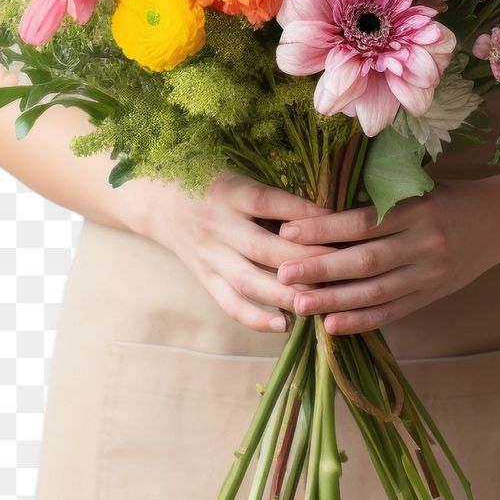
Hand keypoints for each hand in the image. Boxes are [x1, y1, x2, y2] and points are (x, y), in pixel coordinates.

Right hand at [143, 171, 336, 334]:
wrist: (156, 200)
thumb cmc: (208, 180)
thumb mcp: (237, 174)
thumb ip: (273, 192)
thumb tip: (325, 206)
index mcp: (229, 192)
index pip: (269, 202)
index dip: (304, 213)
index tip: (339, 222)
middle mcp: (218, 226)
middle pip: (265, 247)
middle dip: (305, 259)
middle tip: (343, 267)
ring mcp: (210, 256)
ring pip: (250, 280)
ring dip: (286, 294)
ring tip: (320, 301)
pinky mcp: (205, 278)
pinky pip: (229, 303)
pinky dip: (255, 318)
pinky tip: (284, 325)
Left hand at [275, 179, 499, 335]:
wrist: (499, 221)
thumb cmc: (447, 197)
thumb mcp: (416, 186)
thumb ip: (377, 197)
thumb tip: (319, 205)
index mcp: (416, 208)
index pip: (361, 222)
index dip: (323, 229)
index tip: (287, 232)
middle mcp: (424, 243)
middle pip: (365, 261)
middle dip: (320, 269)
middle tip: (282, 273)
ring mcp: (430, 274)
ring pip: (376, 292)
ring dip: (334, 301)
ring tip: (299, 304)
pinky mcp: (432, 295)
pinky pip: (393, 312)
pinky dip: (361, 321)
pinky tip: (333, 325)